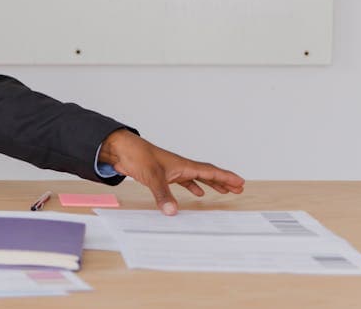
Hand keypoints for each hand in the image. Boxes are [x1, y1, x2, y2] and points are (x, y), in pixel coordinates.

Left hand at [98, 129, 244, 215]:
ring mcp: (171, 170)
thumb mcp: (152, 177)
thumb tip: (173, 212)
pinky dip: (192, 187)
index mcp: (182, 165)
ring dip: (210, 185)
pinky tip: (196, 194)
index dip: (225, 177)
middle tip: (238, 189)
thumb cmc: (137, 156)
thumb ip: (163, 195)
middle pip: (207, 174)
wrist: (120, 149)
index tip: (240, 182)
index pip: (209, 171)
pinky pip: (183, 182)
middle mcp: (180, 167)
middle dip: (223, 182)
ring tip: (223, 192)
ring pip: (196, 178)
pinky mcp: (162, 174)